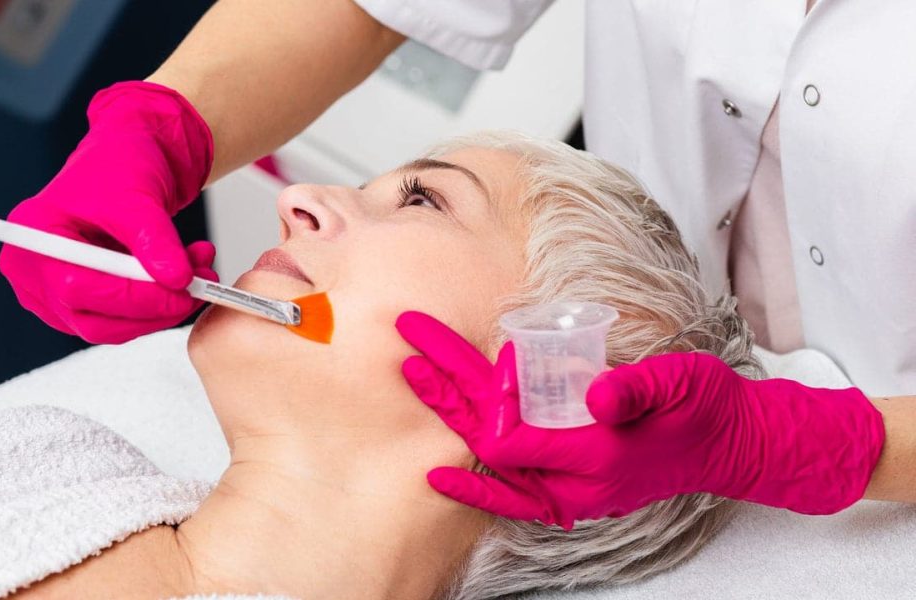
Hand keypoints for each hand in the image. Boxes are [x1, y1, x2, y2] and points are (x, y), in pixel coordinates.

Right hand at [0, 81, 216, 343]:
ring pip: (110, 327)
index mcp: (32, 237)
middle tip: (199, 286)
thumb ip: (155, 239)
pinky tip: (183, 276)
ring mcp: (52, 293)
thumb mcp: (137, 196)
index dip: (134, 298)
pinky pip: (119, 319)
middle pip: (91, 320)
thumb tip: (177, 281)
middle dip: (153, 309)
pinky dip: (156, 305)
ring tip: (199, 271)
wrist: (127, 161)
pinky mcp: (80, 302)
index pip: (76, 289)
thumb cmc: (119, 166)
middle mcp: (32, 272)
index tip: (183, 290)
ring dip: (161, 308)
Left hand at [396, 311, 884, 528]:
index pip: (513, 440)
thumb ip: (638, 390)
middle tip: (406, 356)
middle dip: (445, 396)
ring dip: (453, 418)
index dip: (487, 400)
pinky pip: (512, 491)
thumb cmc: (705, 409)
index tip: (481, 357)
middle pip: (489, 444)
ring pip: (493, 463)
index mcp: (596, 458)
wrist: (729, 446)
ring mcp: (571, 492)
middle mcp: (575, 485)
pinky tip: (441, 474)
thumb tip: (600, 396)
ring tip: (416, 377)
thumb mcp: (681, 385)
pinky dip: (476, 484)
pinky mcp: (572, 486)